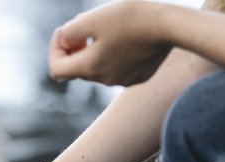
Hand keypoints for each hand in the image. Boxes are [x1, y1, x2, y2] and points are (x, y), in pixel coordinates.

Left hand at [49, 1, 172, 86]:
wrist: (170, 26)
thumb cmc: (130, 18)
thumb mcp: (92, 18)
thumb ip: (70, 32)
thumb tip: (64, 41)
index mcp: (90, 68)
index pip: (56, 69)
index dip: (55, 49)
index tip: (63, 30)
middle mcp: (105, 80)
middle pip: (78, 68)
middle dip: (75, 47)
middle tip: (83, 25)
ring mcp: (123, 80)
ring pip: (98, 67)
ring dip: (94, 49)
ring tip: (106, 27)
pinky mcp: (139, 76)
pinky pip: (118, 67)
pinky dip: (114, 53)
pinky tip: (126, 36)